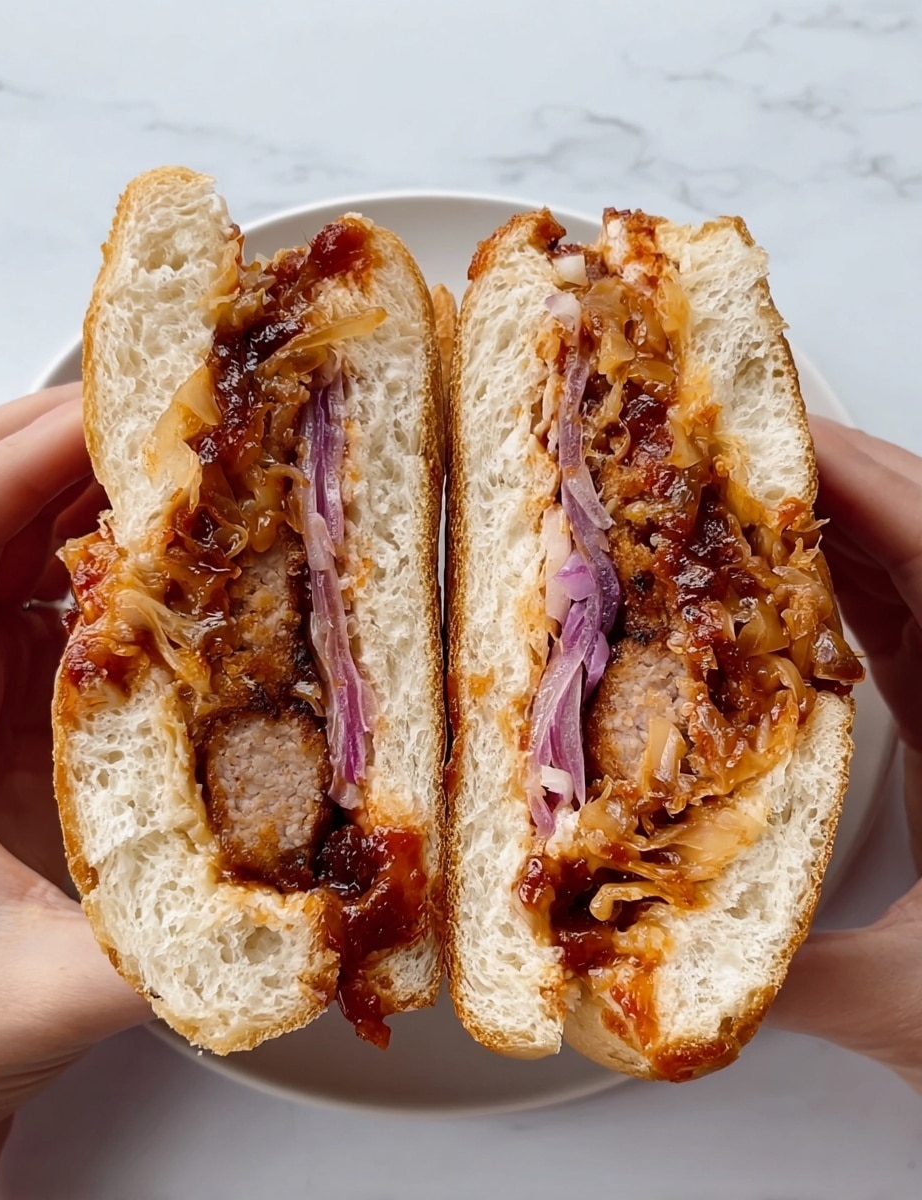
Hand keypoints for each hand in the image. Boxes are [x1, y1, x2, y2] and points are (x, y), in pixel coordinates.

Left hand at [0, 386, 148, 1198]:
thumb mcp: (36, 997)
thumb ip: (158, 954)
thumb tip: (296, 917)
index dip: (17, 459)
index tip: (110, 421)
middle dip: (69, 447)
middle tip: (173, 420)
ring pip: (16, 540)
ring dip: (98, 494)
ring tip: (188, 467)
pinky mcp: (7, 702)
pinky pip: (55, 593)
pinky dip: (115, 558)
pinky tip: (176, 555)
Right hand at [771, 416, 921, 1092]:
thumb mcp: (912, 1002)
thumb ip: (786, 977)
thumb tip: (661, 960)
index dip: (859, 481)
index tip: (776, 439)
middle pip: (920, 532)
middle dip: (827, 476)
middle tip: (726, 447)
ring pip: (907, 564)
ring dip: (826, 521)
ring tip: (735, 495)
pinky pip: (894, 614)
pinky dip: (835, 579)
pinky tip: (778, 577)